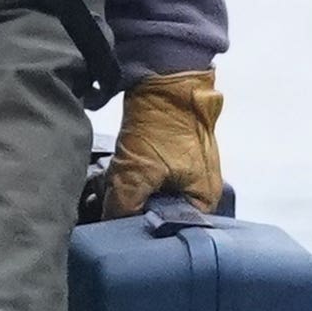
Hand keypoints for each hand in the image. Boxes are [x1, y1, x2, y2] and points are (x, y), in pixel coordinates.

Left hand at [89, 67, 224, 219]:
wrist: (165, 78)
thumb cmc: (164, 125)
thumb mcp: (138, 172)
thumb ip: (123, 206)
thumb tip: (108, 226)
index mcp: (203, 199)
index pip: (172, 231)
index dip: (143, 232)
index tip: (118, 229)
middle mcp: (198, 188)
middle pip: (160, 214)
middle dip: (133, 210)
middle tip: (109, 206)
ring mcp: (184, 170)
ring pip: (150, 195)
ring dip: (128, 192)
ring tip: (110, 186)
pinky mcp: (168, 155)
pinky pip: (147, 177)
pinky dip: (130, 176)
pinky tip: (113, 174)